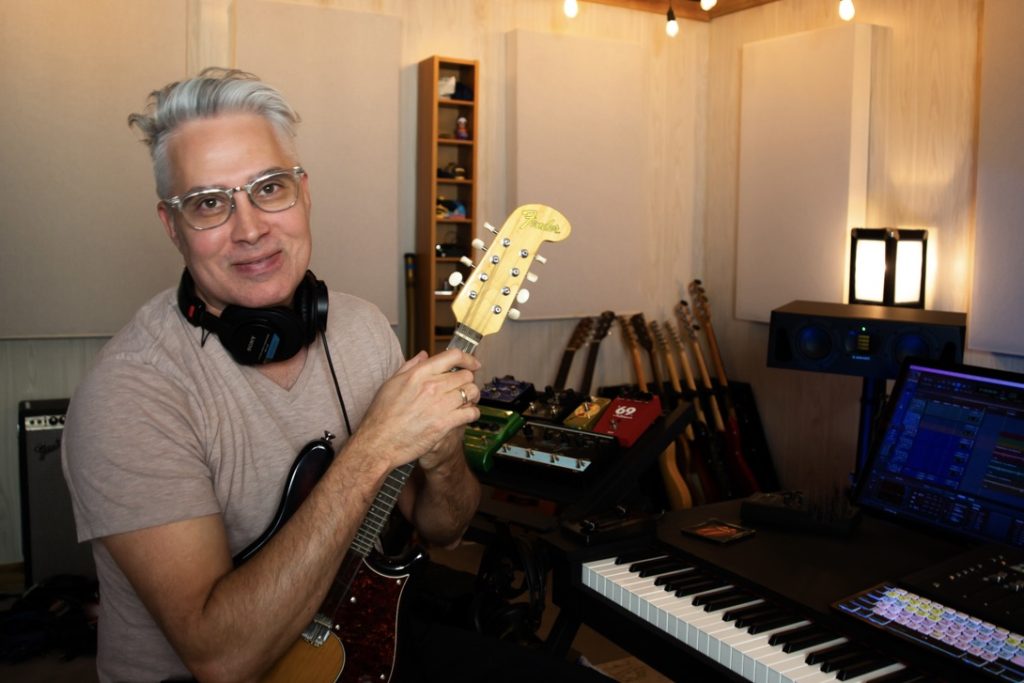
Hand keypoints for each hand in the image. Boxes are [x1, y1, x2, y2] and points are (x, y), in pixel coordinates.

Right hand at [350, 349, 479, 471]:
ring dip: (472, 396)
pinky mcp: (445, 424)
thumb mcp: (391, 383)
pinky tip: (466, 416)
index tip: (472, 364)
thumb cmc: (381, 416)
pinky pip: (471, 413)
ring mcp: (440, 405)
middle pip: (466, 375)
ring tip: (467, 401)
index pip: (453, 356)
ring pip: (471, 392)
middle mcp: (432, 386)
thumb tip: (424, 355)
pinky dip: (473, 413)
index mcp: (419, 374)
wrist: (379, 443)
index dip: (467, 358)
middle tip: (464, 387)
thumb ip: (410, 366)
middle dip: (468, 380)